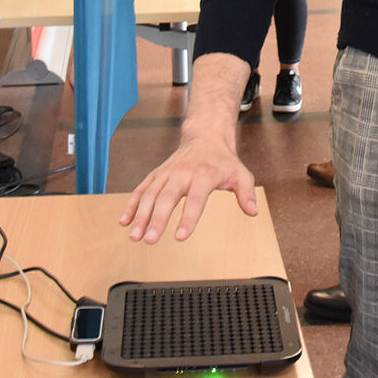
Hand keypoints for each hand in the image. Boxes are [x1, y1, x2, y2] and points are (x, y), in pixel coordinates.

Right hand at [118, 56, 258, 242]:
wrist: (205, 138)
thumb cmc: (223, 161)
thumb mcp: (241, 174)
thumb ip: (246, 193)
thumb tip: (252, 212)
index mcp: (203, 175)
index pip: (195, 199)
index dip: (188, 218)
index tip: (180, 236)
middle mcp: (181, 173)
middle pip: (166, 198)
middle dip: (156, 220)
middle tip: (150, 239)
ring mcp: (166, 173)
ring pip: (149, 195)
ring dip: (140, 216)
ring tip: (135, 236)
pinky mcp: (156, 174)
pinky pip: (141, 190)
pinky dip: (131, 205)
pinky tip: (124, 221)